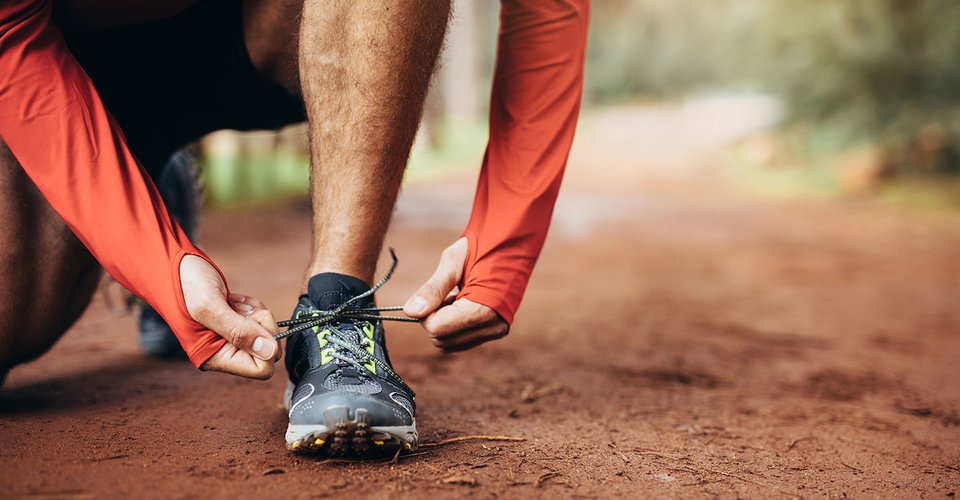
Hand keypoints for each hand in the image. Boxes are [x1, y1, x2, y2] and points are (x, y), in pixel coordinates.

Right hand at [180, 255, 280, 378]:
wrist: (174, 268)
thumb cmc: (183, 285)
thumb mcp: (210, 305)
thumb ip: (239, 331)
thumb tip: (269, 351)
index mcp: (214, 358)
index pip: (261, 369)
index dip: (266, 345)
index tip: (251, 321)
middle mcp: (223, 353)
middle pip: (267, 350)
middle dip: (260, 325)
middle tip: (238, 308)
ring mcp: (229, 340)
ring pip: (265, 333)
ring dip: (254, 313)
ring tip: (231, 302)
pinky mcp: (233, 327)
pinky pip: (258, 321)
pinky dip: (251, 307)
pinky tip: (233, 300)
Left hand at [403, 238, 508, 351]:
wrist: (513, 242)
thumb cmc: (484, 246)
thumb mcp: (453, 262)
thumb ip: (432, 289)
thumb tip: (410, 311)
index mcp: (483, 310)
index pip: (437, 329)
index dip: (427, 312)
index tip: (434, 292)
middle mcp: (493, 326)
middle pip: (442, 340)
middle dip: (434, 318)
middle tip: (443, 293)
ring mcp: (496, 330)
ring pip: (450, 344)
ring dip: (444, 323)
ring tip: (454, 296)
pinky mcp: (495, 330)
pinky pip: (462, 339)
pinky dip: (454, 325)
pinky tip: (461, 303)